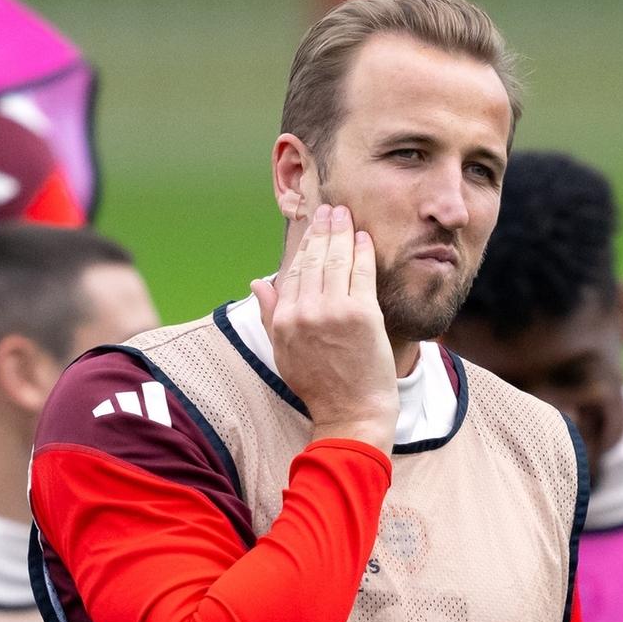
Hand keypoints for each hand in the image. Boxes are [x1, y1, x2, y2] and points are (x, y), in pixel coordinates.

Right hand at [251, 203, 398, 452]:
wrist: (351, 412)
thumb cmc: (319, 386)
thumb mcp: (283, 352)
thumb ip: (270, 315)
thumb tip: (257, 283)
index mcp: (283, 320)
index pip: (293, 271)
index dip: (304, 245)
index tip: (312, 226)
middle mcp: (304, 312)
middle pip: (314, 260)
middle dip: (322, 230)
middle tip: (331, 209)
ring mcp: (333, 311)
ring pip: (336, 260)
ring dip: (341, 233)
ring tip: (345, 215)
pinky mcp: (362, 313)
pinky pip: (361, 272)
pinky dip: (363, 251)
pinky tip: (364, 238)